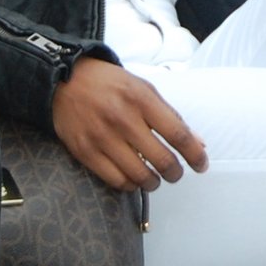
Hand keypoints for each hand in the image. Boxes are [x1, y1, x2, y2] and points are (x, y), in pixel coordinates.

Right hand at [50, 58, 209, 191]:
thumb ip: (170, 116)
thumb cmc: (109, 84)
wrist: (64, 81)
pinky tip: (133, 178)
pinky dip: (130, 185)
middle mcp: (122, 118)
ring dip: (154, 183)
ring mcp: (102, 137)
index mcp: (141, 98)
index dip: (195, 155)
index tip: (201, 165)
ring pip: (140, 176)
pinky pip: (116, 180)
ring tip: (155, 179)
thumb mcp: (144, 89)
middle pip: (162, 160)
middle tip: (175, 173)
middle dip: (175, 173)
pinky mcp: (85, 151)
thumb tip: (197, 143)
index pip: (178, 134)